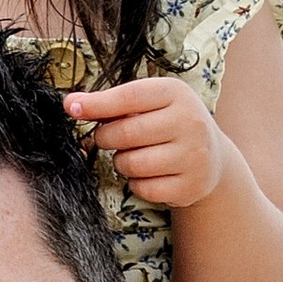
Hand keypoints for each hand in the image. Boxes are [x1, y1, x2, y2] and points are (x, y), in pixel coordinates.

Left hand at [62, 74, 225, 209]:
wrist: (212, 156)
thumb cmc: (168, 123)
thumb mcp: (148, 103)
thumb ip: (111, 102)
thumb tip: (71, 104)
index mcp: (176, 93)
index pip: (129, 97)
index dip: (97, 104)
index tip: (72, 108)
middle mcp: (190, 122)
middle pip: (126, 133)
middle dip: (106, 138)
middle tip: (111, 138)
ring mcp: (194, 156)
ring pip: (132, 164)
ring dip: (122, 162)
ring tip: (135, 155)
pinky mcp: (190, 186)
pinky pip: (143, 188)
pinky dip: (137, 183)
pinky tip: (150, 173)